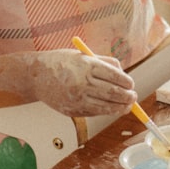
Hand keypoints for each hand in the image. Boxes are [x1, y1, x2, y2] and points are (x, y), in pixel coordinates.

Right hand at [20, 49, 136, 116]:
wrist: (36, 76)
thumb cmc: (61, 62)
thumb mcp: (82, 56)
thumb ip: (104, 62)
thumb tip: (123, 73)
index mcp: (87, 66)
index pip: (114, 76)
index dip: (127, 82)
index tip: (131, 84)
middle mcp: (82, 82)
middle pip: (113, 93)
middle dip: (127, 96)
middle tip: (133, 96)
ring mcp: (77, 98)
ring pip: (106, 106)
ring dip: (120, 107)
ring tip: (127, 105)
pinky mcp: (73, 110)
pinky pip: (95, 112)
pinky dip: (106, 111)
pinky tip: (111, 109)